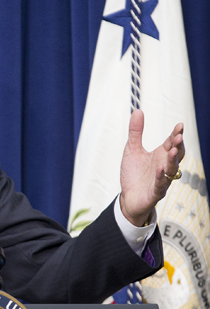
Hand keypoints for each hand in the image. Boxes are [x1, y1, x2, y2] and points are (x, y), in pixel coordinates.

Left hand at [119, 109, 184, 225]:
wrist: (129, 197)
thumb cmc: (133, 174)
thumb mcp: (132, 150)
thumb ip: (136, 132)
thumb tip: (138, 111)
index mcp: (160, 155)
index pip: (171, 143)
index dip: (176, 135)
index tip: (179, 125)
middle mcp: (164, 166)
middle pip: (175, 155)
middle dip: (178, 146)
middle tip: (178, 137)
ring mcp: (162, 180)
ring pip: (171, 170)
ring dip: (172, 161)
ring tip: (172, 151)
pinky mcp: (155, 192)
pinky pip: (160, 185)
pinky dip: (161, 177)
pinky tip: (160, 169)